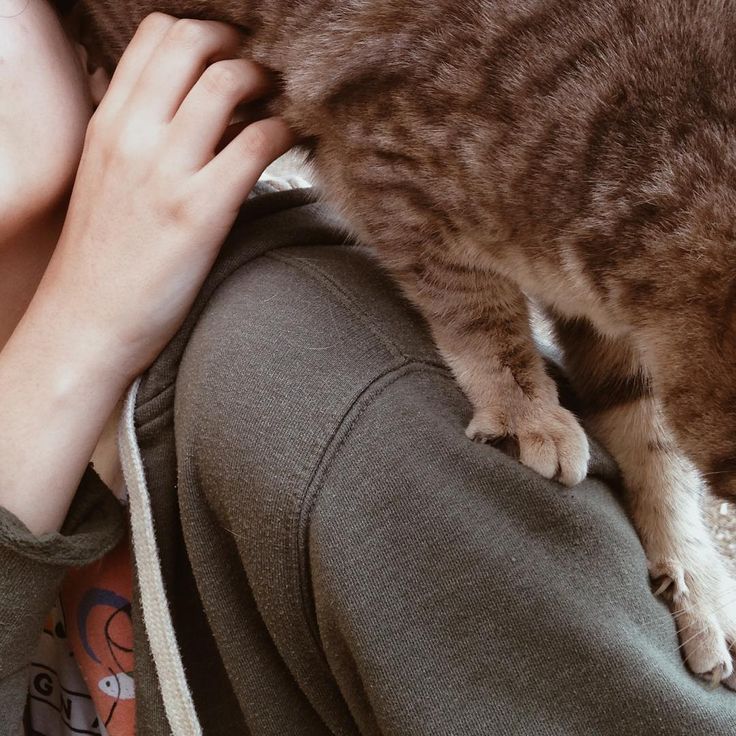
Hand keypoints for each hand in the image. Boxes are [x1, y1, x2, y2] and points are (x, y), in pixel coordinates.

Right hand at [36, 12, 294, 382]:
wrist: (87, 324)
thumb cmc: (103, 259)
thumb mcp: (104, 180)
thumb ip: (137, 136)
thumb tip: (185, 111)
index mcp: (109, 124)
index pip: (155, 37)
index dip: (202, 34)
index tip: (226, 54)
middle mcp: (133, 137)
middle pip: (192, 42)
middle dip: (237, 45)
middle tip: (260, 71)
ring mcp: (166, 173)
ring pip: (226, 82)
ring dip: (265, 82)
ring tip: (279, 103)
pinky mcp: (201, 212)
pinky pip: (255, 144)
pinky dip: (283, 131)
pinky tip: (289, 142)